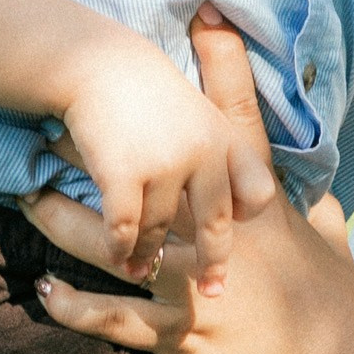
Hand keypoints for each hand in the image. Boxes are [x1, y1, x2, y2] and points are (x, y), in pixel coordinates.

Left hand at [34, 15, 353, 353]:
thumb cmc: (341, 320)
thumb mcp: (337, 258)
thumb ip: (321, 222)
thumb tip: (318, 199)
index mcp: (262, 213)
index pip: (239, 127)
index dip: (225, 68)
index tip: (204, 16)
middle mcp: (220, 240)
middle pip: (149, 181)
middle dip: (102, 151)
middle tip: (56, 121)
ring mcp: (193, 288)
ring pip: (114, 245)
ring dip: (65, 224)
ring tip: (26, 200)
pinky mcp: (177, 336)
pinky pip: (115, 319)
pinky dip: (77, 308)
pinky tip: (44, 293)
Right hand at [46, 9, 279, 282]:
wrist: (97, 62)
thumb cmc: (146, 89)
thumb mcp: (199, 111)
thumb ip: (220, 152)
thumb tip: (247, 201)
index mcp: (226, 139)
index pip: (256, 194)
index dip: (249, 222)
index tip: (243, 240)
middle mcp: (204, 155)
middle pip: (216, 227)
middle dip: (212, 264)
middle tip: (211, 292)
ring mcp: (166, 167)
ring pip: (161, 231)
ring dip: (150, 254)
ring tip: (143, 270)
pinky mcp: (126, 177)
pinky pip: (124, 230)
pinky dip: (120, 248)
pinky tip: (118, 255)